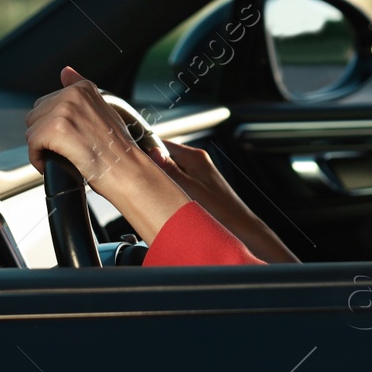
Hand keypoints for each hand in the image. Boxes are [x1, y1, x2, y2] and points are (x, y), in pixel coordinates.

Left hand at [25, 67, 188, 240]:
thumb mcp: (102, 110)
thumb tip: (65, 71)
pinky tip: (52, 164)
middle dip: (44, 136)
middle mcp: (72, 94)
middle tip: (65, 150)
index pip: (47, 103)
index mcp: (82, 88)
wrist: (126, 170)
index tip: (68, 139)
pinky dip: (38, 159)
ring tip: (61, 157)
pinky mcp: (56, 129)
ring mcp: (64, 110)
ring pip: (32, 130)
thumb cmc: (117, 148)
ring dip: (41, 148)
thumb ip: (81, 91)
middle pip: (35, 116)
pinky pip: (32, 145)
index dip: (53, 126)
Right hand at [147, 140, 298, 263]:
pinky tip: (166, 200)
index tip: (131, 158)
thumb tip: (151, 153)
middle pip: (164, 158)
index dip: (146, 150)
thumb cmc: (221, 210)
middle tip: (139, 179)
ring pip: (169, 171)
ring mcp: (197, 174)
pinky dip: (168, 189)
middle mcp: (196, 162)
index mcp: (195, 157)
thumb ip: (170, 171)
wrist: (239, 227)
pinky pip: (176, 182)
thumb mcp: (189, 189)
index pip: (163, 144)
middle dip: (152, 168)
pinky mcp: (197, 186)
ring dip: (160, 180)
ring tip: (154, 192)